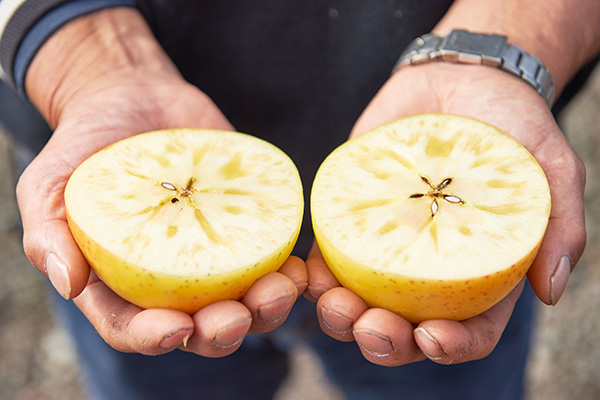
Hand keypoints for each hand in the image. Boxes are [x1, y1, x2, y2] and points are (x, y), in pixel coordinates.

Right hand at [16, 63, 306, 356]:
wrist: (133, 98)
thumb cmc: (84, 147)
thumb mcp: (48, 185)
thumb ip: (49, 235)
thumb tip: (69, 283)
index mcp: (121, 283)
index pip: (134, 327)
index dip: (154, 337)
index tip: (176, 326)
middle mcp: (172, 278)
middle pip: (201, 327)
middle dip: (224, 331)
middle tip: (238, 315)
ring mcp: (214, 253)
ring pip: (246, 301)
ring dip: (267, 307)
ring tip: (281, 288)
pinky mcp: (246, 223)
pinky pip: (273, 255)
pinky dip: (289, 267)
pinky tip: (301, 264)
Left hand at [306, 62, 585, 365]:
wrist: (459, 76)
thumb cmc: (512, 122)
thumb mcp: (551, 167)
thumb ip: (560, 225)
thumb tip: (551, 292)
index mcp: (480, 271)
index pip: (470, 328)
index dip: (452, 346)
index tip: (432, 336)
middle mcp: (428, 267)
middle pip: (405, 327)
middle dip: (384, 340)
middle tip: (370, 326)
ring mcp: (387, 243)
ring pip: (359, 300)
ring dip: (340, 316)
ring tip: (332, 305)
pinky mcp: (353, 215)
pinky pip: (328, 254)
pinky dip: (315, 273)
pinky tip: (307, 274)